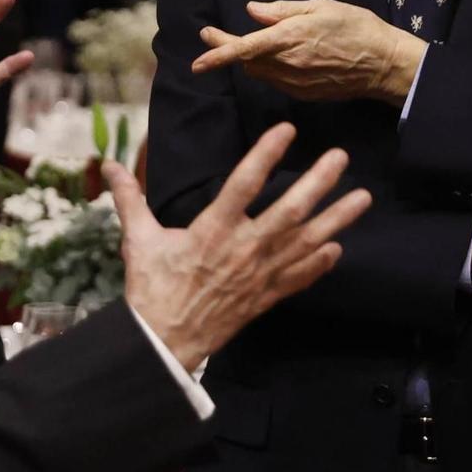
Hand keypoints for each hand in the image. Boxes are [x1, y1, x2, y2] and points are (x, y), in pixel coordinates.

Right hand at [105, 123, 371, 371]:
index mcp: (212, 229)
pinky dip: (320, 264)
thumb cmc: (151, 287)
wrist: (163, 341)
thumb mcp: (139, 238)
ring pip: (306, 242)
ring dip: (337, 219)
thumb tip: (109, 165)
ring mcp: (259, 274)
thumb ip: (130, 199)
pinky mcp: (265, 297)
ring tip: (363, 198)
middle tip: (341, 158)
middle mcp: (243, 248)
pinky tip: (338, 248)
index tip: (288, 130)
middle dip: (319, 182)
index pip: (244, 183)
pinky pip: (299, 278)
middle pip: (290, 210)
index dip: (266, 154)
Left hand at [192, 0, 425, 105]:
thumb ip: (283, 11)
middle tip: (210, 35)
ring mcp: (295, 82)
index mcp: (290, 39)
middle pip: (246, 61)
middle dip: (225, 48)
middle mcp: (288, 64)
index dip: (218, 54)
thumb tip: (253, 12)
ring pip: (258, 72)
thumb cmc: (357, 27)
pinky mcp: (303, 93)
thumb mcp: (321, 7)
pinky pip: (275, 80)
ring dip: (246, 58)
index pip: (244, 49)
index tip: (197, 61)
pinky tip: (273, 57)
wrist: (383, 64)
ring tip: (242, 42)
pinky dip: (266, 68)